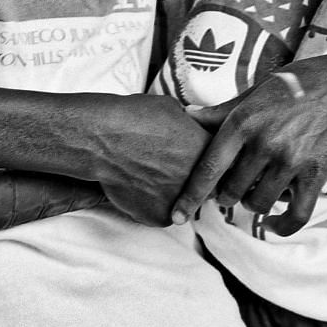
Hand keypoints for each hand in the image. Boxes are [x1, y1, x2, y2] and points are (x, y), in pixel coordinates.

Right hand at [80, 92, 212, 225]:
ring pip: (185, 202)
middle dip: (195, 178)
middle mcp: (200, 180)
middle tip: (173, 168)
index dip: (208, 159)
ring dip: (175, 193)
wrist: (104, 138)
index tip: (194, 156)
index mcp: (208, 152)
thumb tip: (193, 127)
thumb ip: (191, 125)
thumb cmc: (135, 117)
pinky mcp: (160, 217)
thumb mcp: (173, 109)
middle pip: (207, 185)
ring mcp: (180, 202)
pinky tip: (139, 187)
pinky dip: (153, 204)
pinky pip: (163, 213)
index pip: (222, 161)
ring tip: (152, 176)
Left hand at [172, 56, 326, 236]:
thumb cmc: (297, 84)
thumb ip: (222, 110)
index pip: (208, 167)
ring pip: (259, 204)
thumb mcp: (255, 90)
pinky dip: (282, 225)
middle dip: (227, 195)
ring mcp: (291, 160)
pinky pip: (296, 214)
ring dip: (254, 204)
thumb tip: (188, 115)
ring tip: (257, 192)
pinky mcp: (316, 174)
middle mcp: (264, 143)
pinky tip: (275, 223)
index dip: (189, 196)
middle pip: (231, 191)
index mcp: (243, 120)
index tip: (176, 216)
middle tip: (233, 188)